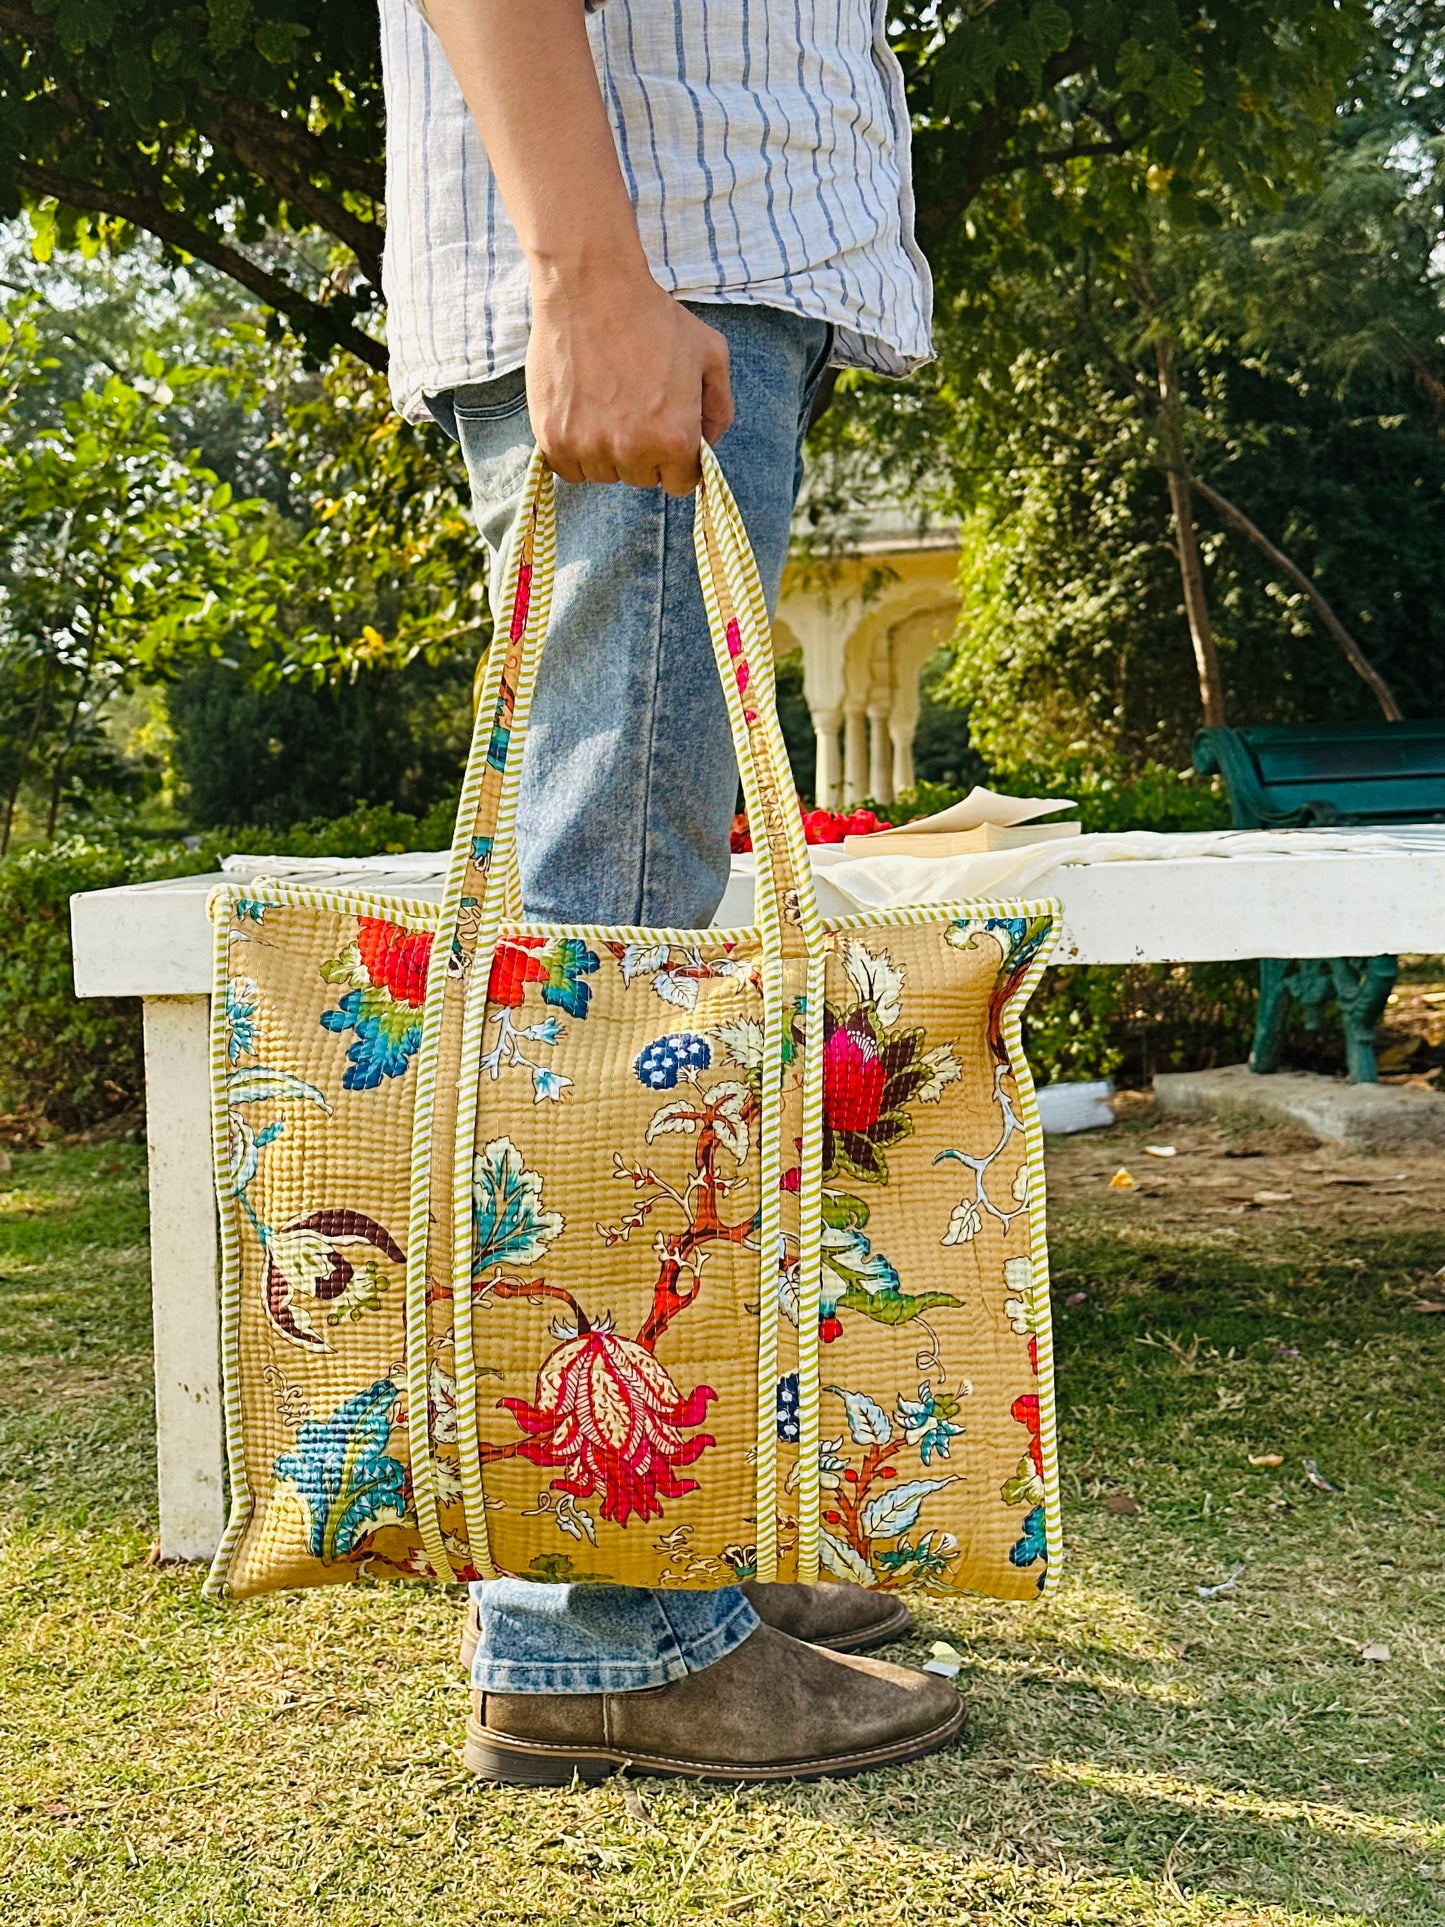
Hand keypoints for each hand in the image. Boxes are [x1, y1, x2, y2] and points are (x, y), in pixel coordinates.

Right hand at [525, 266, 733, 493]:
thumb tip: (709, 445)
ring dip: (608, 451)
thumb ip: (720, 408)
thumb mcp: (710, 353)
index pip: (680, 483)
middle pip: (642, 479)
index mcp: (676, 438)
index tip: (666, 432)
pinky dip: (576, 451)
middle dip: (643, 451)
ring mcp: (590, 447)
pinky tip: (583, 414)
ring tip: (607, 403)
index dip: (677, 458)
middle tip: (634, 406)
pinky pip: (570, 469)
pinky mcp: (553, 438)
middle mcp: (633, 451)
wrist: (591, 287)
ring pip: (605, 475)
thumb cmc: (653, 317)